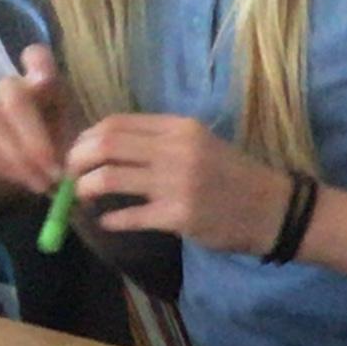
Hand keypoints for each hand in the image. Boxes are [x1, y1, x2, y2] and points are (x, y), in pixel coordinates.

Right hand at [0, 44, 77, 197]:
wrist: (48, 160)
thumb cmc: (71, 143)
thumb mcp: (86, 138)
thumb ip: (82, 139)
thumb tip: (70, 162)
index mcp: (44, 78)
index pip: (36, 56)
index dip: (38, 65)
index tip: (45, 81)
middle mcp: (12, 85)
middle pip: (13, 100)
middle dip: (33, 140)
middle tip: (54, 172)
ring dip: (18, 160)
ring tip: (43, 184)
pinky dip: (2, 166)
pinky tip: (24, 181)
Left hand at [64, 113, 293, 254]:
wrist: (276, 210)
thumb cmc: (235, 178)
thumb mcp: (200, 145)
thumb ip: (159, 142)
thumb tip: (106, 148)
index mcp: (179, 127)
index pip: (115, 123)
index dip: (86, 138)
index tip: (80, 154)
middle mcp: (176, 150)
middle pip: (105, 145)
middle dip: (76, 160)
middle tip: (70, 175)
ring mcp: (178, 183)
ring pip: (108, 178)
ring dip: (85, 188)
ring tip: (83, 197)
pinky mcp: (180, 216)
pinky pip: (129, 216)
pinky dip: (111, 220)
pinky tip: (108, 222)